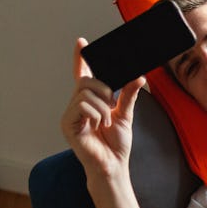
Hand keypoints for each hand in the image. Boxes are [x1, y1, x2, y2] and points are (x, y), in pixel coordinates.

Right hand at [60, 38, 144, 182]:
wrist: (113, 165)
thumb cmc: (116, 143)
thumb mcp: (126, 115)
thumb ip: (129, 95)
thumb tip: (139, 76)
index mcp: (90, 101)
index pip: (83, 75)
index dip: (80, 59)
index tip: (81, 42)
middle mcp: (77, 105)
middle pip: (86, 81)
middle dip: (104, 89)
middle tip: (112, 104)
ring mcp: (70, 114)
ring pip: (85, 93)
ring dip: (103, 106)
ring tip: (105, 121)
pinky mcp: (67, 124)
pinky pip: (82, 106)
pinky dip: (96, 114)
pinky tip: (98, 125)